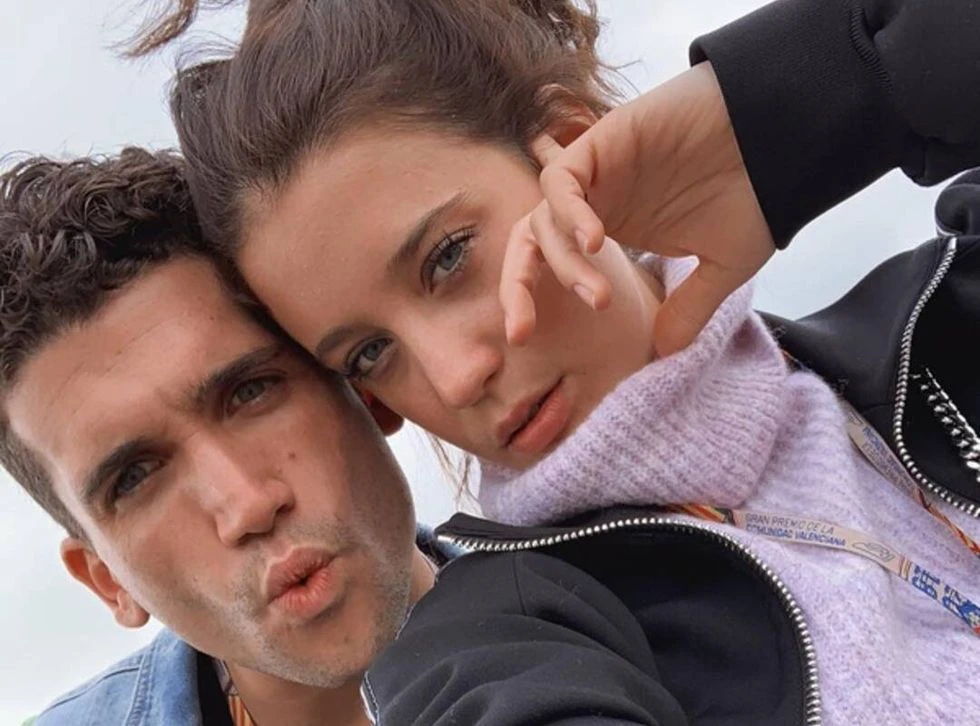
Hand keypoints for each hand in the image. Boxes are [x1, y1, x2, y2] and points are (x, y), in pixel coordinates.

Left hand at [501, 62, 774, 355]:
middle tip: (521, 332)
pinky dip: (568, 212)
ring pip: (543, 217)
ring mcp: (596, 173)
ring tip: (599, 295)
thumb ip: (689, 308)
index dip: (529, 298)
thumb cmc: (756, 193)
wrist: (785, 135)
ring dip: (562, 261)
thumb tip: (665, 352)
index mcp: (611, 230)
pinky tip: (595, 242)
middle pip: (528, 241)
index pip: (548, 263)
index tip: (525, 339)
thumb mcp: (722, 267)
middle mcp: (594, 203)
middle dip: (516, 286)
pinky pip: (562, 180)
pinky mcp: (601, 142)